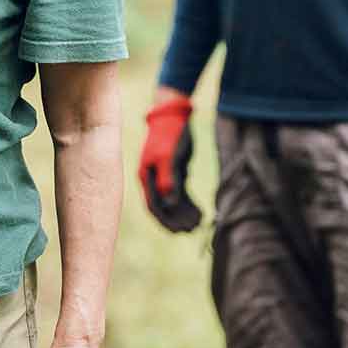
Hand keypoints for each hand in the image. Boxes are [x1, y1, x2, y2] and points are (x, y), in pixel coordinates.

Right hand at [137, 90, 200, 232]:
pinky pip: (181, 194)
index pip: (154, 206)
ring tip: (200, 223)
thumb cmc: (169, 135)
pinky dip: (189, 203)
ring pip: (173, 202)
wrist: (174, 116)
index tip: (180, 231)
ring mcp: (163, 176)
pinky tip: (201, 211)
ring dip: (185, 213)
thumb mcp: (169, 156)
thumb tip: (170, 205)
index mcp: (147, 177)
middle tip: (193, 229)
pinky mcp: (175, 173)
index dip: (166, 221)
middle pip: (164, 208)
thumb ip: (168, 180)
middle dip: (177, 220)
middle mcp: (153, 179)